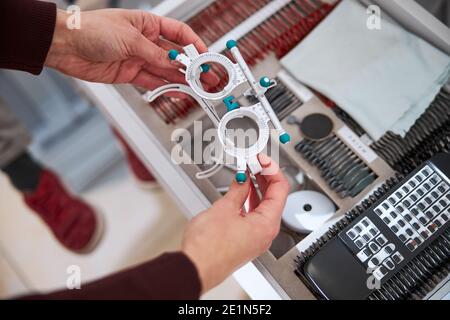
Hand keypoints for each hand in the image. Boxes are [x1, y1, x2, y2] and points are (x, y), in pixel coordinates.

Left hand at [45, 9, 217, 89]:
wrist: (66, 46)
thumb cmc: (92, 30)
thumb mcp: (130, 40)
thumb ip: (156, 55)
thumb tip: (176, 64)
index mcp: (147, 24)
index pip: (178, 33)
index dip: (194, 44)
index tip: (206, 56)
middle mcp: (145, 41)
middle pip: (175, 55)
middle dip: (192, 66)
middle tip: (207, 77)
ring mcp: (139, 58)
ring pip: (166, 71)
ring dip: (182, 80)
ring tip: (198, 88)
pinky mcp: (130, 74)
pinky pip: (153, 82)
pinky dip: (165, 87)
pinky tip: (178, 91)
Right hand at [182, 154, 288, 292]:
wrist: (195, 269)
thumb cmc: (208, 247)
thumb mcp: (224, 209)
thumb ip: (237, 190)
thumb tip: (243, 179)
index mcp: (267, 224)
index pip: (280, 189)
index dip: (272, 170)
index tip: (262, 160)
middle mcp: (265, 233)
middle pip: (274, 198)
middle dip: (265, 178)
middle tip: (255, 163)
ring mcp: (256, 238)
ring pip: (264, 208)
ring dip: (257, 189)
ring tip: (247, 174)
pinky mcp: (246, 241)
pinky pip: (254, 217)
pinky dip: (250, 202)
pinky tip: (241, 193)